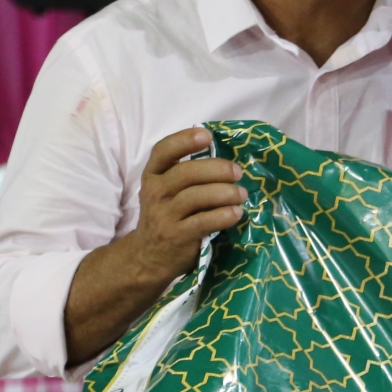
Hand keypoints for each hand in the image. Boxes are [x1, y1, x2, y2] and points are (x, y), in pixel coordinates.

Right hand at [130, 127, 247, 285]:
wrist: (149, 255)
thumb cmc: (167, 215)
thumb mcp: (166, 191)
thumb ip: (186, 174)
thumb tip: (227, 160)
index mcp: (153, 175)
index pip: (163, 150)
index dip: (185, 140)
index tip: (207, 136)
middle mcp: (155, 192)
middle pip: (186, 173)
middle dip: (217, 169)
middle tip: (238, 172)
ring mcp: (164, 215)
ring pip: (196, 196)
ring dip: (225, 192)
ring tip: (242, 194)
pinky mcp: (177, 236)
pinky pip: (203, 221)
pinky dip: (223, 215)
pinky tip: (236, 213)